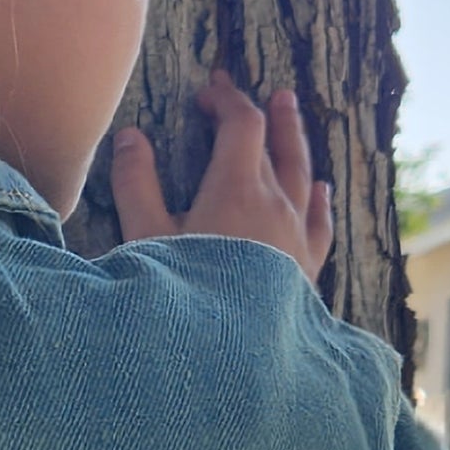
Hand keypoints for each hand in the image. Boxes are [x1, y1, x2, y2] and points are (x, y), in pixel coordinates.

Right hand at [111, 69, 334, 279]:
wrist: (228, 357)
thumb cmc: (183, 294)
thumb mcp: (145, 238)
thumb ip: (135, 185)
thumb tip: (129, 138)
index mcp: (237, 188)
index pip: (242, 125)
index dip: (226, 101)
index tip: (207, 92)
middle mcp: (276, 203)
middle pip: (275, 143)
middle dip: (260, 114)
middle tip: (253, 93)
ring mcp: (297, 236)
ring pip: (301, 175)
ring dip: (293, 141)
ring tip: (291, 115)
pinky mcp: (306, 269)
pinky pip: (319, 222)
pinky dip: (317, 200)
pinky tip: (319, 191)